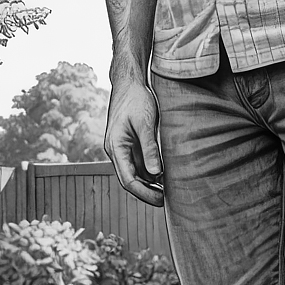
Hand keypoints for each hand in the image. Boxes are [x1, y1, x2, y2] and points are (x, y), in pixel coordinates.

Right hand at [105, 77, 164, 206]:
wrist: (130, 82)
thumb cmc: (136, 99)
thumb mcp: (145, 123)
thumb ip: (150, 148)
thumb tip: (156, 172)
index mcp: (115, 147)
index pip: (128, 179)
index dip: (144, 193)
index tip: (161, 200)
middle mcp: (117, 151)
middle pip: (131, 180)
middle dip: (148, 192)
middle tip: (168, 201)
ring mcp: (124, 149)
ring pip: (136, 174)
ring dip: (150, 184)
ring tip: (169, 192)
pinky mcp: (131, 145)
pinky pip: (140, 165)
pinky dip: (152, 173)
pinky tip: (165, 177)